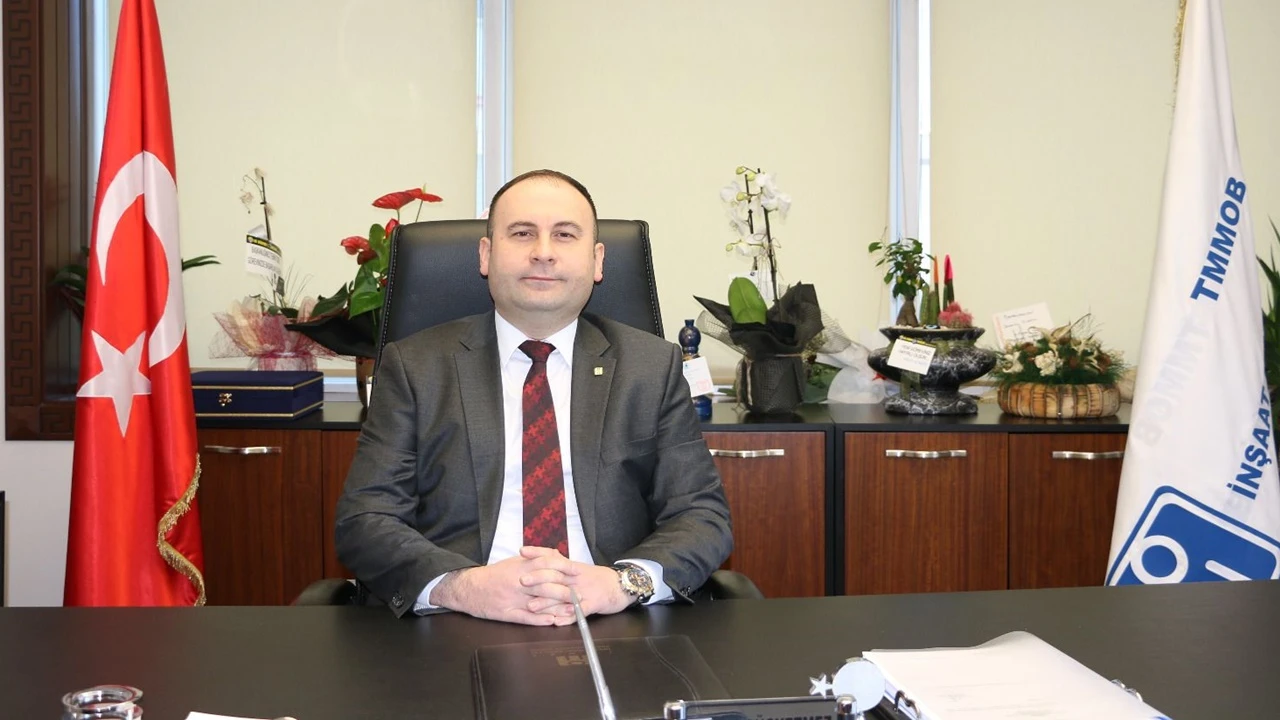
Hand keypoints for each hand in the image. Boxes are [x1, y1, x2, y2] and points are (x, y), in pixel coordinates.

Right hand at [432, 551, 576, 625]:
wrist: (469, 588)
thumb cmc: (495, 574)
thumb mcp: (515, 562)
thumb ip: (535, 558)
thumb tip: (556, 555)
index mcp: (520, 567)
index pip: (547, 565)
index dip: (564, 568)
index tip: (578, 572)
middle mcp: (518, 582)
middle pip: (546, 585)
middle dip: (566, 590)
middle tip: (581, 595)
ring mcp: (513, 599)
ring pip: (539, 602)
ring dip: (558, 607)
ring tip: (573, 611)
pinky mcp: (506, 613)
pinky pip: (526, 617)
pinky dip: (540, 619)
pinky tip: (552, 621)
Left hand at [519, 546, 634, 617]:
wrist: (622, 585)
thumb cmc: (597, 579)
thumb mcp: (580, 569)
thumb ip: (563, 565)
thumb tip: (545, 557)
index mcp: (573, 568)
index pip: (553, 557)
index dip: (538, 553)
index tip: (521, 551)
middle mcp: (577, 577)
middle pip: (556, 575)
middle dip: (538, 578)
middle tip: (521, 580)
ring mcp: (585, 591)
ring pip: (564, 595)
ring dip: (547, 602)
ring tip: (532, 606)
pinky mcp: (594, 603)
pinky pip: (580, 611)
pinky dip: (569, 617)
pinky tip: (557, 622)